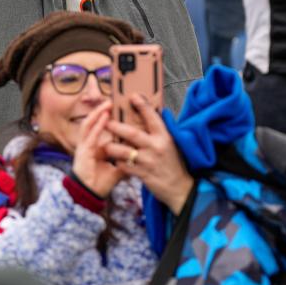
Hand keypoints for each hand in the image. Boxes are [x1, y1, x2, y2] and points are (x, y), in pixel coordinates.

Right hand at [71, 104, 123, 197]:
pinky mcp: (83, 152)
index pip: (98, 128)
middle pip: (93, 123)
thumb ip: (127, 161)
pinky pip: (89, 135)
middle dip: (101, 111)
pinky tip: (104, 118)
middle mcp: (87, 144)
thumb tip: (141, 156)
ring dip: (98, 113)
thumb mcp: (118, 169)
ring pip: (88, 125)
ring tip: (107, 104)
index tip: (115, 108)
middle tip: (112, 101)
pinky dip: (97, 125)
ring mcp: (83, 147)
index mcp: (94, 147)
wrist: (89, 195)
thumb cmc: (101, 183)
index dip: (104, 117)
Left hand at [105, 95, 193, 214]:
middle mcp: (156, 147)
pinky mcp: (143, 175)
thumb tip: (152, 114)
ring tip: (104, 144)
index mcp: (164, 137)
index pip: (152, 117)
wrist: (181, 188)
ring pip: (124, 151)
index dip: (142, 105)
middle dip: (117, 126)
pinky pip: (125, 166)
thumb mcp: (171, 144)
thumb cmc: (175, 163)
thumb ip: (160, 131)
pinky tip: (114, 160)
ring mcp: (148, 161)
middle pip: (132, 133)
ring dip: (112, 147)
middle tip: (106, 121)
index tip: (132, 96)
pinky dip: (118, 162)